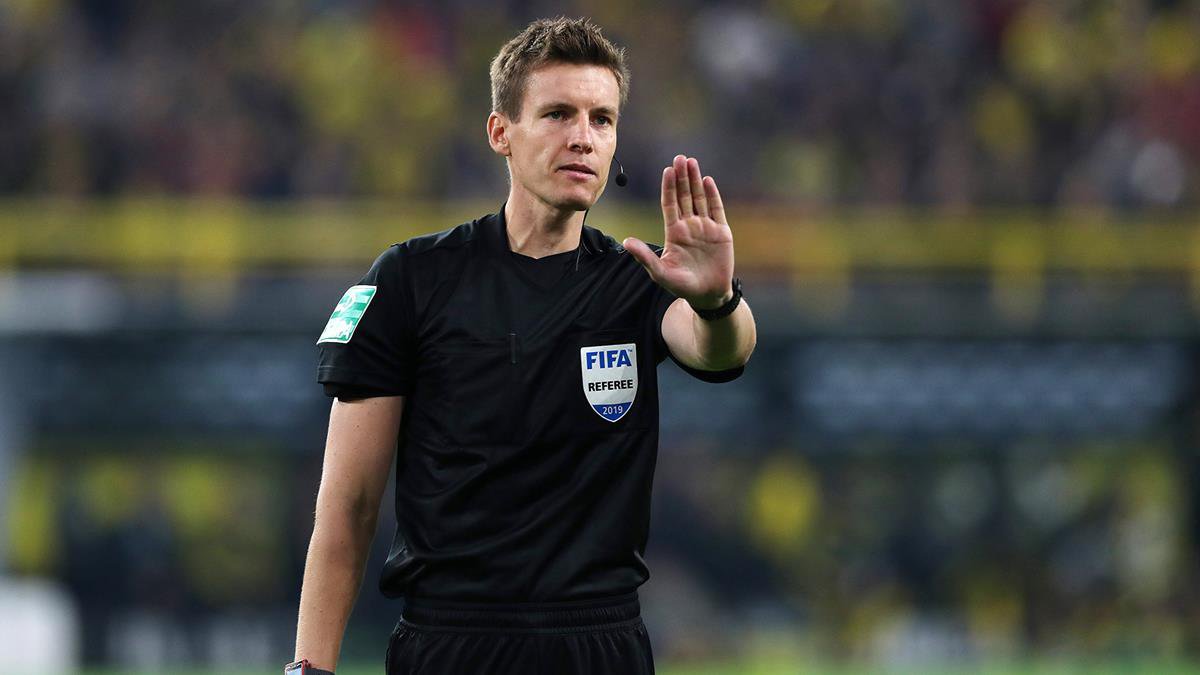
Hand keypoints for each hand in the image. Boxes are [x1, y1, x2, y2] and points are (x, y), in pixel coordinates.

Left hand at [623, 155, 734, 308]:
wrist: (707, 295)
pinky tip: (708, 181)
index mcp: (674, 232)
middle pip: (684, 196)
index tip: (667, 170)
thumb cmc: (681, 286)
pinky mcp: (721, 233)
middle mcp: (689, 226)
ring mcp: (705, 228)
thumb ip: (644, 257)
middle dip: (681, 177)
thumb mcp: (660, 273)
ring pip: (699, 198)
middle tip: (679, 158)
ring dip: (696, 180)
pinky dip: (713, 195)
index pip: (669, 204)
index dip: (668, 187)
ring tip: (692, 162)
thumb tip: (626, 241)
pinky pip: (716, 210)